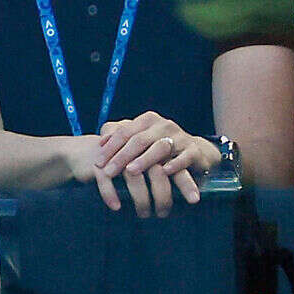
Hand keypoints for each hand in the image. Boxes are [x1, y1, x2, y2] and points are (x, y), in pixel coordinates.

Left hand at [92, 112, 219, 216]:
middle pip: (138, 140)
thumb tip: (99, 143)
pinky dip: (174, 165)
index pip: (124, 132)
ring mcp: (180, 137)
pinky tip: (164, 172)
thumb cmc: (160, 147)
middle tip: (109, 171)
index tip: (98, 162)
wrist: (196, 153)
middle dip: (121, 157)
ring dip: (144, 160)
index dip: (110, 147)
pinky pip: (184, 157)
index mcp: (148, 120)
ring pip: (159, 148)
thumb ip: (121, 138)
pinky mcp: (194, 151)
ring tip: (131, 171)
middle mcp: (164, 125)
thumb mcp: (141, 140)